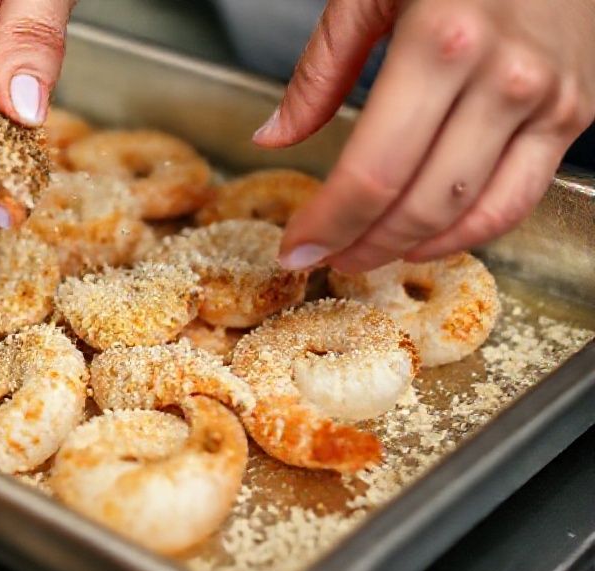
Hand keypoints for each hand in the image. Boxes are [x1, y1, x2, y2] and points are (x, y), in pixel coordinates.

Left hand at [255, 0, 594, 271]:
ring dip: (414, 249)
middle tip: (326, 260)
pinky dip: (472, 230)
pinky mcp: (576, 111)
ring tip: (368, 254)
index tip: (297, 248)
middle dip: (363, 246)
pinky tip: (428, 236)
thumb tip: (274, 136)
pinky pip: (521, 196)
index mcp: (443, 41)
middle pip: (422, 203)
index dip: (329, 223)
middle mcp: (504, 77)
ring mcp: (549, 99)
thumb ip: (321, 67)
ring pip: (477, 214)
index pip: (373, 170)